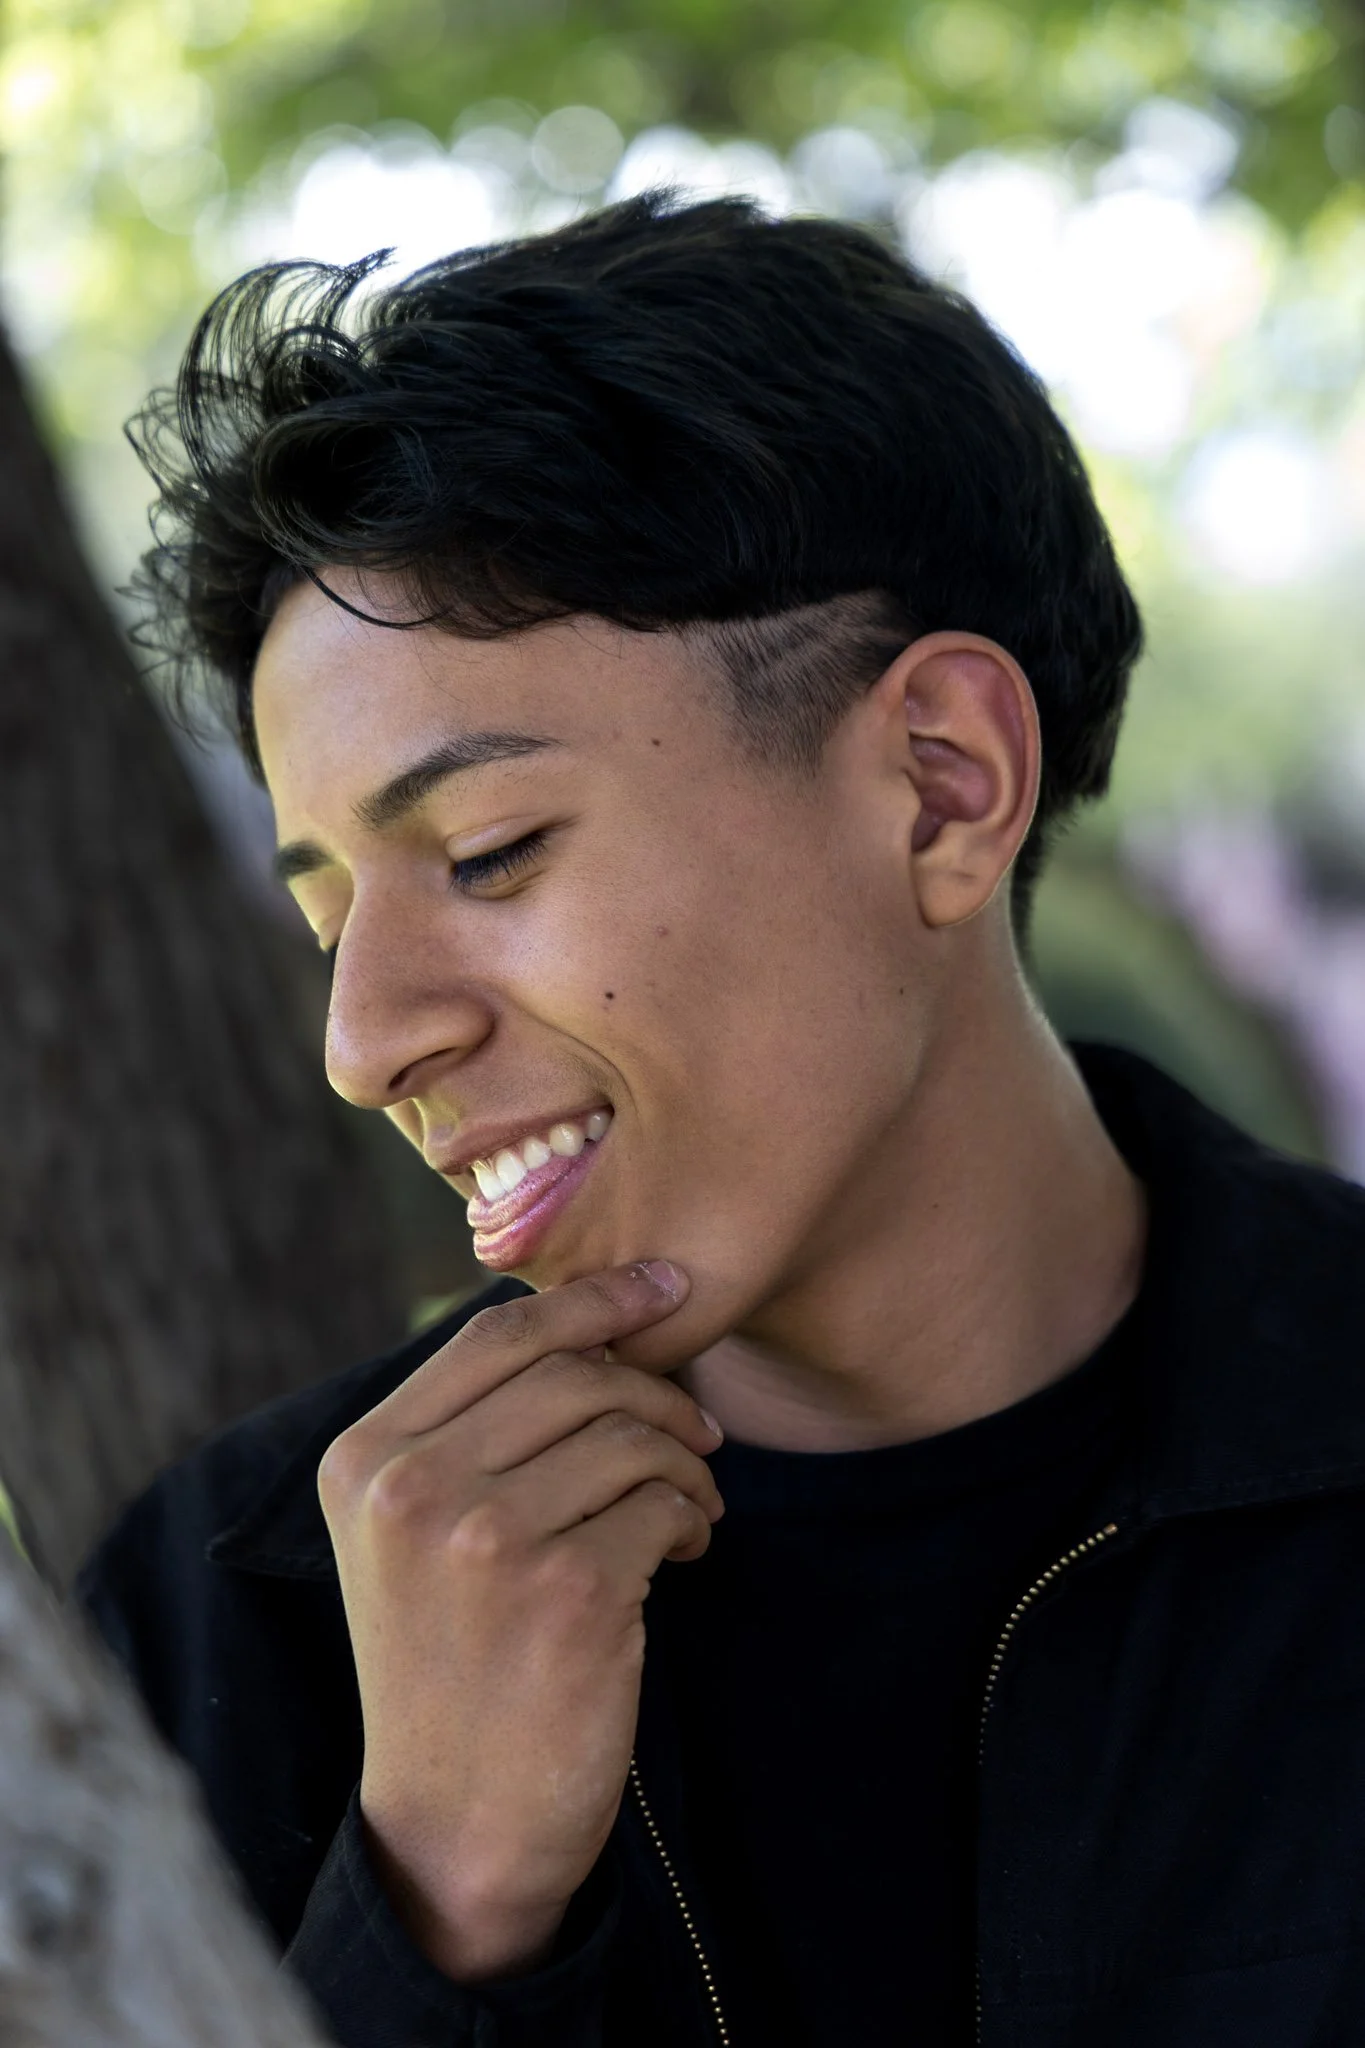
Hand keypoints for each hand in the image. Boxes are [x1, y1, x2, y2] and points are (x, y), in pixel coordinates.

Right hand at [316, 1261, 720, 1981]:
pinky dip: (694, 1518)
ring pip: (630, 1434)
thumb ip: (468, 1431)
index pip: (497, 1333)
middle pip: (574, 1374)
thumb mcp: (411, 1535)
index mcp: (363, 1458)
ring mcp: (488, 1540)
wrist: (456, 1823)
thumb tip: (596, 1323)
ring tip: (692, 1504)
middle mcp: (413, 1488)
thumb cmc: (450, 1662)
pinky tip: (687, 1553)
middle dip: (657, 1390)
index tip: (664, 1287)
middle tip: (699, 1430)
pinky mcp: (569, 1594)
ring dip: (685, 1459)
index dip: (594, 1298)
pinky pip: (665, 1505)